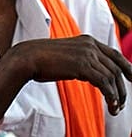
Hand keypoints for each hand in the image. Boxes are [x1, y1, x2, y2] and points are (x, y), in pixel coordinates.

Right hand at [8, 35, 131, 114]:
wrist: (27, 58)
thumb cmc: (43, 59)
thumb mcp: (67, 55)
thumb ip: (82, 59)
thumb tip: (93, 74)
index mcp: (87, 40)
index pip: (115, 54)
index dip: (127, 67)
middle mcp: (90, 45)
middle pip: (116, 68)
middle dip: (122, 88)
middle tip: (121, 103)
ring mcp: (87, 54)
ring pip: (112, 77)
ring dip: (117, 96)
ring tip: (115, 108)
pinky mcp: (83, 66)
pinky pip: (105, 83)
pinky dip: (111, 96)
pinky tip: (110, 105)